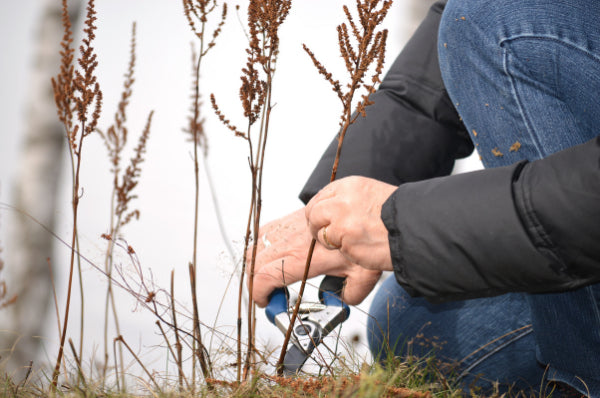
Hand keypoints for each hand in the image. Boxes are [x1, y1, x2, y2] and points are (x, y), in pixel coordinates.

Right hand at [248, 208, 381, 306]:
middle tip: (269, 294)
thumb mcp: (363, 277)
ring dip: (257, 262)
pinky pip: (268, 230)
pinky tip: (274, 254)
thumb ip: (347, 296)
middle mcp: (294, 239)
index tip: (265, 301)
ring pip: (258, 243)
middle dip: (255, 281)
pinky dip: (263, 244)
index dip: (259, 292)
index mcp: (305, 257)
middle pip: (256, 261)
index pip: (266, 276)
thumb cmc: (372, 240)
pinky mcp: (296, 214)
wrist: (377, 211)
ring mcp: (293, 224)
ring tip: (270, 275)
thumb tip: (336, 302)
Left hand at [305, 176, 395, 271]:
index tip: (322, 220)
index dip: (318, 211)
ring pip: (321, 234)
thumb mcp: (370, 193)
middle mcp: (342, 202)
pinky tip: (362, 246)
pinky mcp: (346, 243)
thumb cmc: (397, 214)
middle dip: (317, 226)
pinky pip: (337, 250)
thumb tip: (327, 210)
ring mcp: (342, 223)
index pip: (320, 197)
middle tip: (326, 234)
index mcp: (348, 186)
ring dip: (331, 241)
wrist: (415, 229)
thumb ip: (346, 199)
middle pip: (313, 214)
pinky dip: (346, 251)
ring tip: (351, 241)